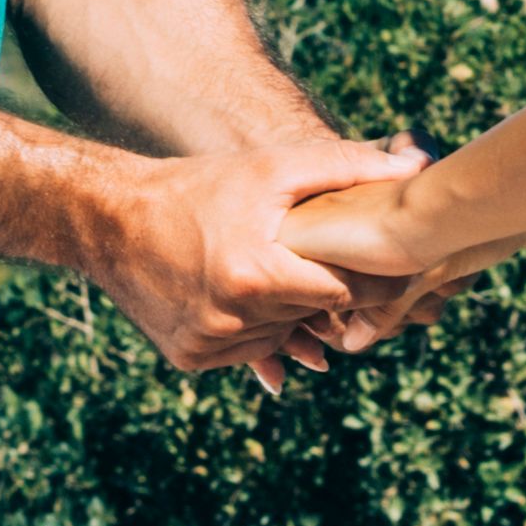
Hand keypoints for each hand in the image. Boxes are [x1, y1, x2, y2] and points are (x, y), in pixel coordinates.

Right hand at [79, 133, 413, 380]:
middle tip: (333, 265)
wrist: (112, 220)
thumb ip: (345, 169)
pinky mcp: (190, 358)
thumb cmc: (200, 186)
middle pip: (315, 319)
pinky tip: (245, 294)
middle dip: (330, 295)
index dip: (372, 281)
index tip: (386, 267)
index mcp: (258, 276)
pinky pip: (245, 351)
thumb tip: (414, 167)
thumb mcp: (271, 168)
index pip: (346, 295)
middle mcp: (232, 321)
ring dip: (290, 314)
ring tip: (280, 274)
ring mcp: (209, 346)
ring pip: (282, 338)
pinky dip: (253, 329)